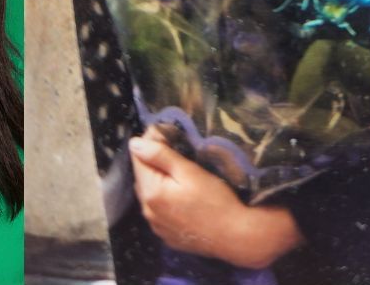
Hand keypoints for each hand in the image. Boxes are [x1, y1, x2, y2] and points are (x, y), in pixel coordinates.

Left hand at [129, 131, 303, 268]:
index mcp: (151, 192)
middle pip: (143, 177)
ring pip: (150, 195)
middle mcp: (148, 211)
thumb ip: (161, 156)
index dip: (150, 142)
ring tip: (180, 174)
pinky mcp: (167, 235)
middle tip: (177, 150)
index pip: (138, 159)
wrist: (234, 236)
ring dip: (159, 182)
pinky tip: (183, 198)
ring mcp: (157, 226)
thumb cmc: (216, 200)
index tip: (166, 133)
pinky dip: (165, 201)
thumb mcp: (190, 172)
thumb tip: (135, 143)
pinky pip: (159, 212)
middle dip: (154, 162)